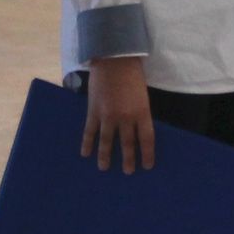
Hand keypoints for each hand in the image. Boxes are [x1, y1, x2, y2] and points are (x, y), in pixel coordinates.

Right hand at [82, 55, 153, 172]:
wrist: (114, 61)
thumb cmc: (133, 76)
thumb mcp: (143, 95)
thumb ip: (140, 112)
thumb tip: (136, 129)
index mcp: (142, 112)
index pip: (146, 139)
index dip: (147, 154)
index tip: (147, 166)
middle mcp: (126, 117)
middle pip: (127, 144)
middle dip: (128, 159)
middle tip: (129, 172)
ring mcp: (108, 116)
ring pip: (106, 142)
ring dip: (106, 157)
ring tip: (105, 168)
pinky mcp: (93, 112)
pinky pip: (90, 132)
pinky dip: (87, 144)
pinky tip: (85, 154)